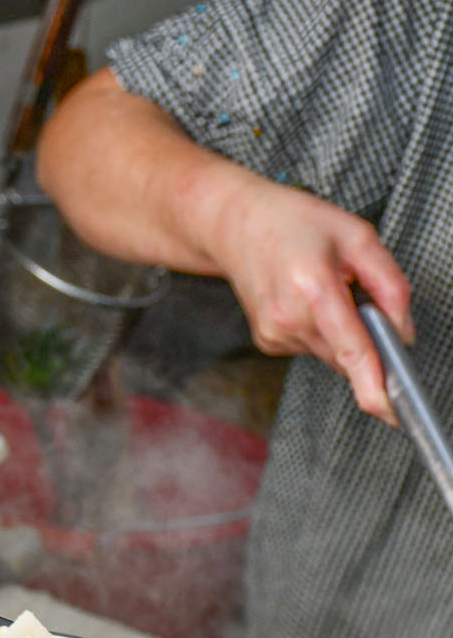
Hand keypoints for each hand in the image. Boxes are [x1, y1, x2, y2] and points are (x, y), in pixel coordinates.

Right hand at [207, 176, 412, 424]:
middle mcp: (288, 318)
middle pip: (349, 356)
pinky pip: (315, 348)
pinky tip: (305, 301)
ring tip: (321, 289)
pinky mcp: (268, 342)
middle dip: (367, 338)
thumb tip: (402, 332)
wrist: (236, 225)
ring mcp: (274, 334)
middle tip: (355, 294)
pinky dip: (322, 331)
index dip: (374, 386)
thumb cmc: (294, 223)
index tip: (390, 414)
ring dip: (342, 331)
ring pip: (334, 354)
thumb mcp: (357, 236)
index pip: (351, 349)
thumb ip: (390, 284)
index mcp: (313, 287)